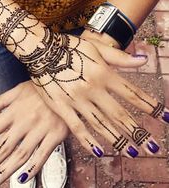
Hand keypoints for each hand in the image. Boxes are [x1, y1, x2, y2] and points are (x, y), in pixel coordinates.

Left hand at [0, 82, 67, 187]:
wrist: (65, 85)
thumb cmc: (39, 88)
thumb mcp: (18, 90)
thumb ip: (0, 101)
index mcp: (14, 111)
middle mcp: (24, 122)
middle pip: (2, 148)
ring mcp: (41, 129)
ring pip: (20, 154)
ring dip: (4, 171)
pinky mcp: (56, 134)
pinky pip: (43, 154)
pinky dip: (32, 167)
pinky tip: (21, 178)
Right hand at [21, 30, 167, 157]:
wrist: (43, 51)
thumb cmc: (71, 47)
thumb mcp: (97, 48)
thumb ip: (120, 57)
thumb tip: (144, 60)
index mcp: (103, 73)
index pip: (132, 94)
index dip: (151, 106)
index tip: (165, 118)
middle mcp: (93, 89)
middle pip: (119, 114)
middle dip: (138, 132)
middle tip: (153, 147)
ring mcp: (77, 100)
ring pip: (101, 124)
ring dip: (117, 139)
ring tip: (132, 152)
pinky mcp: (62, 107)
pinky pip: (77, 127)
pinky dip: (88, 141)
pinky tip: (99, 152)